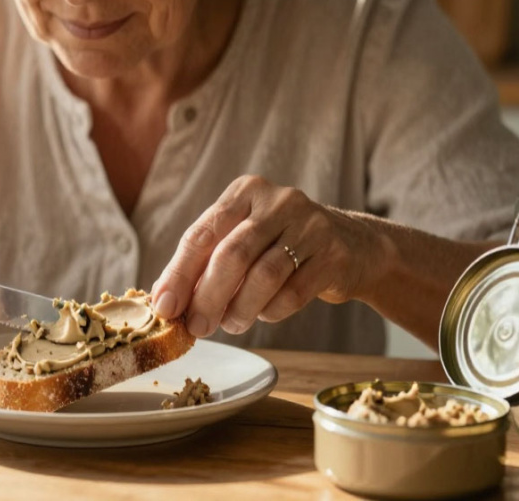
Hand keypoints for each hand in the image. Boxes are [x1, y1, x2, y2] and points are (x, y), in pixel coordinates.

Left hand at [151, 175, 384, 336]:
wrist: (353, 246)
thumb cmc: (282, 245)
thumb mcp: (244, 238)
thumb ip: (206, 262)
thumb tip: (165, 301)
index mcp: (245, 192)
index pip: (203, 233)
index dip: (179, 273)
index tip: (165, 307)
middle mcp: (278, 201)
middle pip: (232, 254)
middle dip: (208, 297)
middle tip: (197, 327)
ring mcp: (310, 225)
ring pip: (264, 275)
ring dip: (240, 309)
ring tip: (231, 324)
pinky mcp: (334, 254)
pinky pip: (294, 293)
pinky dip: (271, 311)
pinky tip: (264, 313)